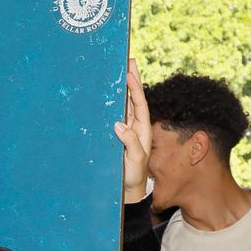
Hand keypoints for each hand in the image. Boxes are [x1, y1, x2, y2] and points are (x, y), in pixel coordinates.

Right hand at [114, 58, 151, 202]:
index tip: (130, 71)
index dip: (135, 87)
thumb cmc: (133, 176)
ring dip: (122, 88)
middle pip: (133, 98)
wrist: (128, 190)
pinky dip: (113, 102)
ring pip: (124, 104)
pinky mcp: (116, 136)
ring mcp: (126, 130)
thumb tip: (119, 124)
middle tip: (129, 60)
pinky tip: (109, 93)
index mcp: (142, 129)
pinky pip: (116, 114)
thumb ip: (130, 143)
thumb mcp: (135, 160)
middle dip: (131, 79)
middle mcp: (134, 126)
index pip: (139, 104)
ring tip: (120, 70)